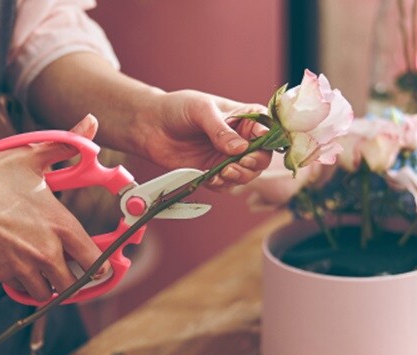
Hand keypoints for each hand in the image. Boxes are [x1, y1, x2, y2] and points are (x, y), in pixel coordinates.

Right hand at [0, 115, 104, 301]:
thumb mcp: (31, 156)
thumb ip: (67, 144)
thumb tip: (92, 122)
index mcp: (60, 225)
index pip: (94, 261)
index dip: (100, 267)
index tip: (100, 268)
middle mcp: (46, 250)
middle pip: (73, 283)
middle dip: (73, 279)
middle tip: (70, 271)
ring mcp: (23, 266)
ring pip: (47, 292)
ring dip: (48, 285)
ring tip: (44, 272)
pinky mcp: (2, 274)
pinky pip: (21, 288)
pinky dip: (23, 282)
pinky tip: (19, 266)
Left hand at [134, 90, 271, 190]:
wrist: (149, 124)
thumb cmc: (176, 108)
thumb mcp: (200, 109)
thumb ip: (220, 129)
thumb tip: (240, 148)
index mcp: (243, 118)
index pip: (267, 129)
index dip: (267, 138)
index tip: (257, 142)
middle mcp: (238, 139)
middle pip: (261, 156)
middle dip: (255, 162)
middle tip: (241, 162)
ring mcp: (225, 157)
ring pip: (246, 174)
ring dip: (240, 176)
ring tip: (225, 171)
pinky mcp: (211, 172)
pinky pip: (225, 185)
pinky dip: (223, 185)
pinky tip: (213, 179)